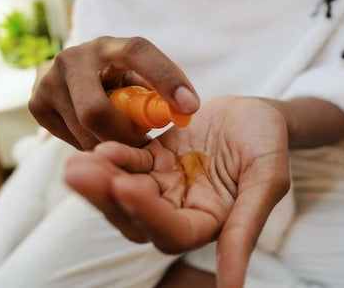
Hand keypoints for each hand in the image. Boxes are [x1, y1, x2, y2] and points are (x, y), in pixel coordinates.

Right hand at [28, 36, 199, 149]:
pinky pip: (70, 140)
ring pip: (83, 132)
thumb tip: (183, 111)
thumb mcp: (137, 80)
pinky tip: (96, 135)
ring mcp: (49, 80)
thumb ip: (155, 93)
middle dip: (123, 138)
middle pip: (96, 111)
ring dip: (109, 144)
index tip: (191, 107)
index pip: (139, 53)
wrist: (74, 76)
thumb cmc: (118, 81)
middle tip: (144, 150)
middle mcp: (74, 57)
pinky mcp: (37, 104)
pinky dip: (90, 145)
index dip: (167, 79)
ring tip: (122, 140)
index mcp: (110, 47)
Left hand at [65, 96, 290, 287]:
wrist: (256, 111)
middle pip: (137, 216)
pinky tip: (100, 148)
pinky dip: (115, 156)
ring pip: (126, 189)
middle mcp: (181, 210)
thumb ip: (245, 230)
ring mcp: (164, 185)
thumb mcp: (266, 182)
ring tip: (75, 164)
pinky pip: (131, 161)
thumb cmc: (268, 144)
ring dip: (100, 179)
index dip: (147, 214)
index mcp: (208, 222)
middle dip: (107, 197)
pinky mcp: (155, 160)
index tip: (126, 187)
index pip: (172, 232)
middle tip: (79, 175)